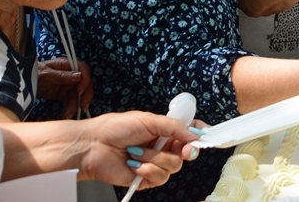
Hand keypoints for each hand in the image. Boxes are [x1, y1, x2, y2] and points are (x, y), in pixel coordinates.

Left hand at [37, 58, 92, 118]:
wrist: (24, 82)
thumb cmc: (35, 74)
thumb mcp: (47, 74)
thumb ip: (62, 75)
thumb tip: (79, 76)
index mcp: (67, 65)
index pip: (83, 70)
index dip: (85, 80)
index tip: (81, 91)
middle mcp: (70, 74)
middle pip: (84, 83)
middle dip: (85, 96)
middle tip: (83, 107)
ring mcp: (68, 85)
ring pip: (77, 95)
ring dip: (75, 106)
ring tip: (68, 115)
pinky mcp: (64, 94)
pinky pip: (70, 102)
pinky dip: (69, 109)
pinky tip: (66, 115)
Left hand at [77, 111, 199, 188]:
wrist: (93, 147)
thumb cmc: (115, 128)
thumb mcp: (148, 120)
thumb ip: (174, 126)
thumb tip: (195, 133)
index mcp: (163, 130)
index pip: (187, 132)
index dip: (198, 134)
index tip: (205, 134)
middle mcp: (161, 147)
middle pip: (186, 153)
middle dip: (185, 150)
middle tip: (184, 149)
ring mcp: (154, 163)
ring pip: (174, 166)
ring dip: (155, 158)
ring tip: (136, 151)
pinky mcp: (146, 179)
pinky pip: (159, 177)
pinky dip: (148, 170)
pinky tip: (134, 165)